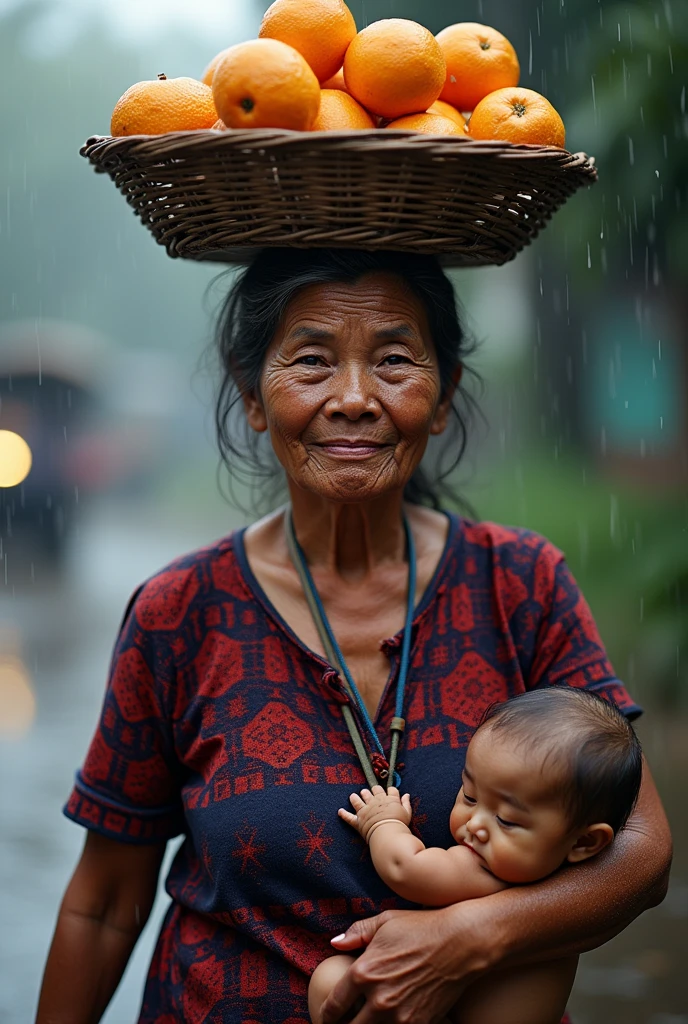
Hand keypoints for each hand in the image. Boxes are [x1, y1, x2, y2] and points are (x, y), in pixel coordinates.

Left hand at [322, 905, 489, 1022]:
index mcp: (363, 972)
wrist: (461, 943)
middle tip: (346, 1021)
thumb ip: (356, 933)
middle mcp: (378, 999)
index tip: (327, 1016)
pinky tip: (392, 1021)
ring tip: (369, 1020)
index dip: (326, 1014)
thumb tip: (335, 943)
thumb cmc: (422, 928)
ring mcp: (399, 1016)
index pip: (334, 1005)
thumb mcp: (384, 921)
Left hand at [339, 786, 411, 842]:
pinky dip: (344, 814)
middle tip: (368, 793)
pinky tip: (339, 811)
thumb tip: (406, 794)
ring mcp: (365, 809)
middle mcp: (376, 801)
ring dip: (355, 797)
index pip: (389, 789)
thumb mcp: (407, 813)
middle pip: (373, 791)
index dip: (389, 790)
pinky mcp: (358, 820)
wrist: (388, 834)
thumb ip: (406, 803)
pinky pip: (348, 817)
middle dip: (371, 791)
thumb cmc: (399, 824)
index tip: (388, 793)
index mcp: (389, 799)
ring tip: (353, 796)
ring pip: (358, 799)